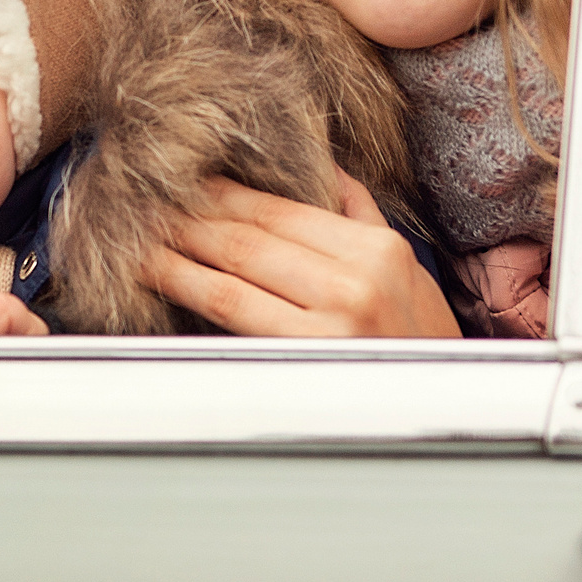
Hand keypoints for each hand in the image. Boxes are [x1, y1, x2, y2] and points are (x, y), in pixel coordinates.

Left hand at [142, 165, 458, 337]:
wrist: (448, 415)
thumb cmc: (419, 344)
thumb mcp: (405, 270)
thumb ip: (359, 215)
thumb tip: (323, 166)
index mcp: (378, 249)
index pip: (279, 209)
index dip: (221, 192)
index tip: (180, 178)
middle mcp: (358, 279)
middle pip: (249, 235)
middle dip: (187, 214)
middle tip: (136, 196)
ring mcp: (334, 322)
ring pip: (232, 270)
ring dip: (175, 248)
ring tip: (133, 231)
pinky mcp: (309, 359)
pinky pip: (232, 313)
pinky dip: (188, 286)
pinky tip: (157, 275)